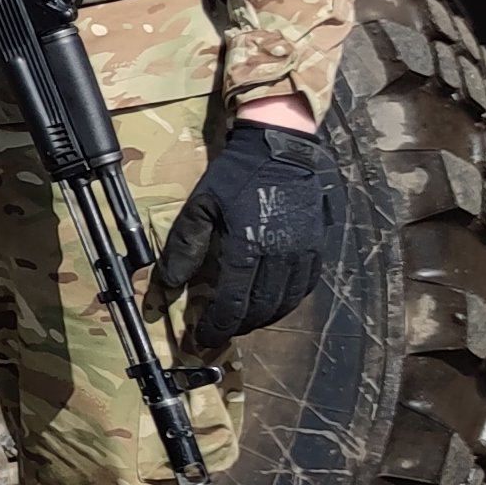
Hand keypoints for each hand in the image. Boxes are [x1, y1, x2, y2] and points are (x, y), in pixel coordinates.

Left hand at [155, 108, 337, 346]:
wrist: (280, 147)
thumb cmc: (236, 175)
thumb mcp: (201, 205)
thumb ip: (184, 246)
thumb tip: (168, 284)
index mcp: (247, 246)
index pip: (232, 303)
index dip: (217, 327)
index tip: (203, 338)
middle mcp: (280, 255)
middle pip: (259, 309)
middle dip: (237, 326)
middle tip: (220, 332)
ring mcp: (303, 253)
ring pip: (284, 303)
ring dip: (261, 318)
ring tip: (242, 321)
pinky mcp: (317, 247)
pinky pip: (304, 289)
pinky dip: (286, 303)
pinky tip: (271, 302)